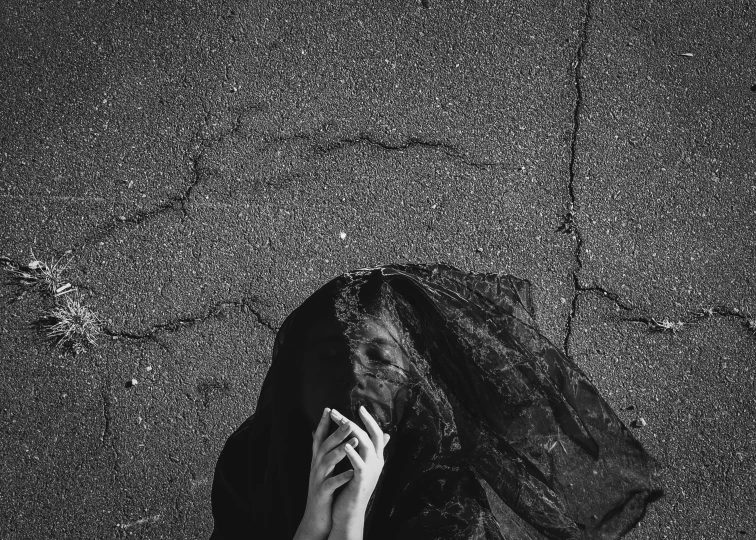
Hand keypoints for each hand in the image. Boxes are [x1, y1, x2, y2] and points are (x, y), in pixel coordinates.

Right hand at [295, 407, 360, 539]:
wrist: (317, 518)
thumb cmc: (326, 492)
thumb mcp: (330, 471)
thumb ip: (336, 454)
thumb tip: (341, 437)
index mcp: (318, 461)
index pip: (319, 438)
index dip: (322, 423)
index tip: (328, 408)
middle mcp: (316, 467)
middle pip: (324, 446)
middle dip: (336, 433)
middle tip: (348, 421)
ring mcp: (317, 480)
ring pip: (327, 462)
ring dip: (340, 451)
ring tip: (355, 441)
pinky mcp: (321, 494)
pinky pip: (331, 484)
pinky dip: (341, 477)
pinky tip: (352, 472)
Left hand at [328, 406, 389, 538]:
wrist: (350, 512)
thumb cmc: (353, 487)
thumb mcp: (361, 466)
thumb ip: (365, 450)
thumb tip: (375, 436)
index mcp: (376, 457)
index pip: (376, 432)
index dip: (369, 419)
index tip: (360, 407)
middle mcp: (377, 461)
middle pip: (370, 434)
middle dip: (354, 420)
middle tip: (337, 412)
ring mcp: (371, 470)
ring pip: (365, 444)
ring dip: (352, 431)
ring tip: (340, 421)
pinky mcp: (363, 480)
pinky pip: (359, 463)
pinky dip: (352, 453)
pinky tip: (344, 445)